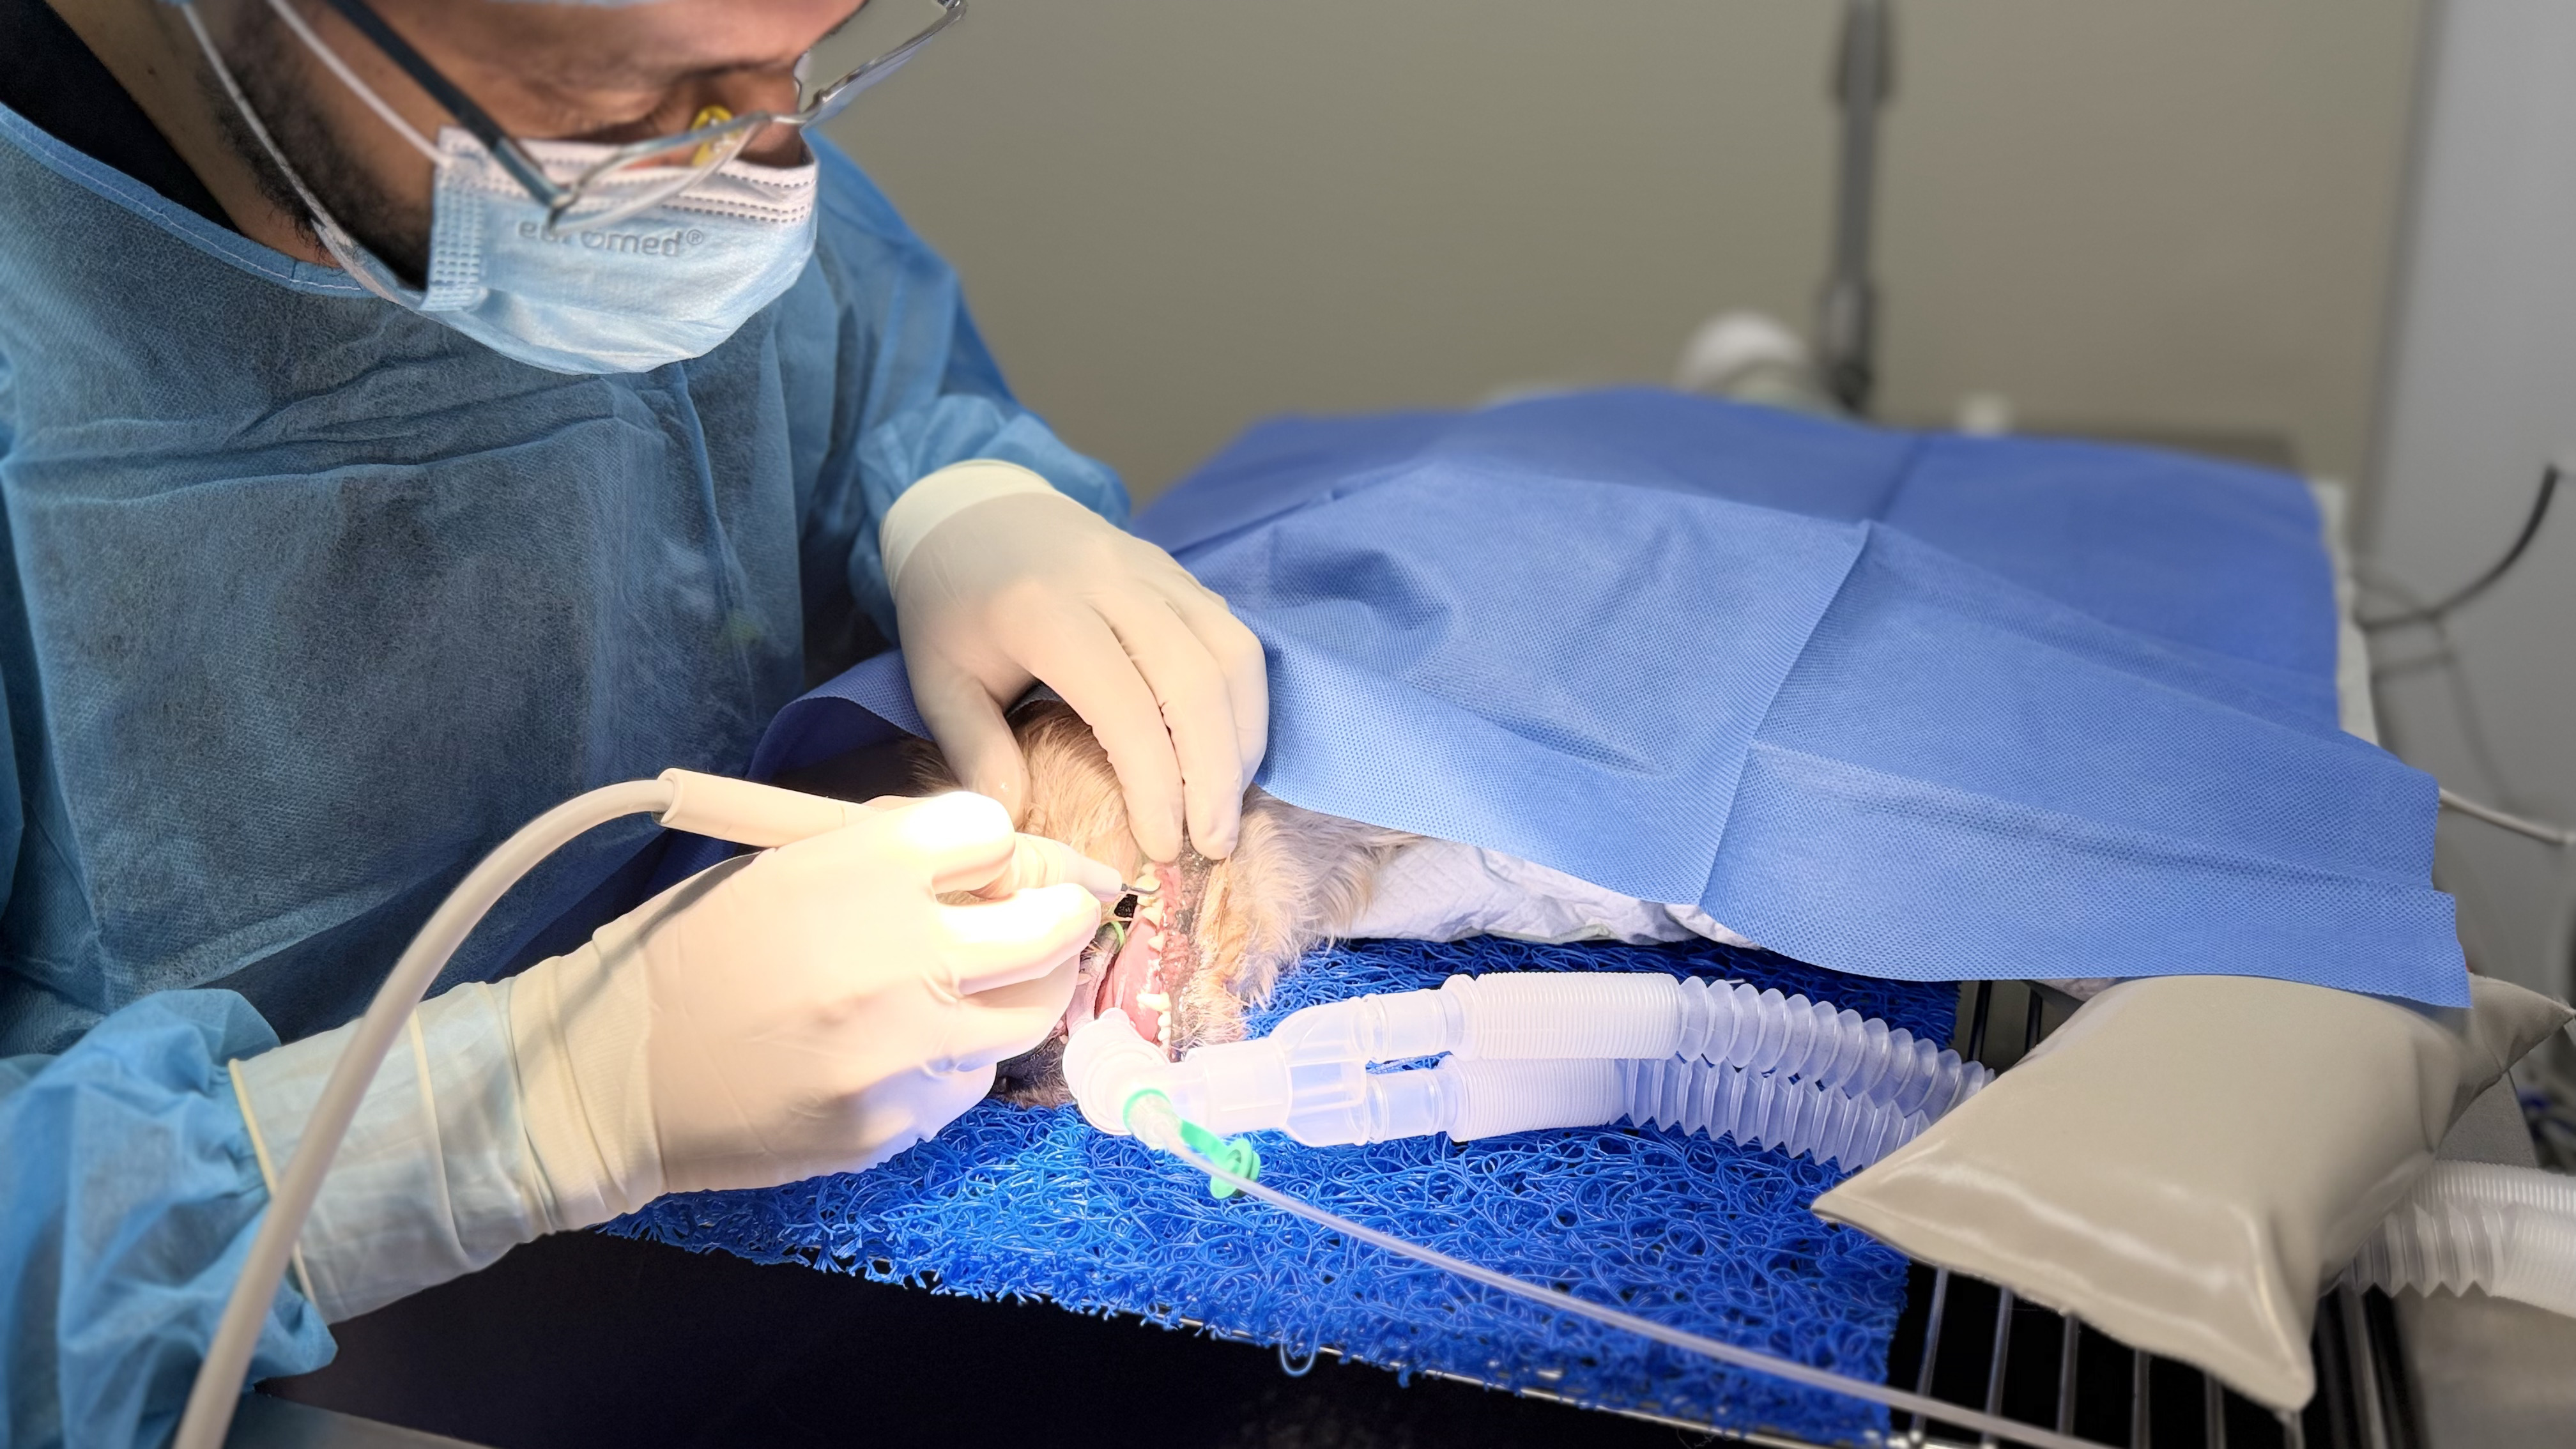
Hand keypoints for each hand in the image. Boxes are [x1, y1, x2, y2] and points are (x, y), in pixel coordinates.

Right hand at [521, 792, 1104, 1202]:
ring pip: (1027, 1015)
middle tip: (1064, 917)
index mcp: (863, 868)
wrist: (612, 1072)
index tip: (993, 862)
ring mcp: (902, 1049)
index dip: (998, 846)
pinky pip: (967, 1081)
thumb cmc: (691, 953)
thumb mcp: (783, 867)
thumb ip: (889, 857)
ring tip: (988, 982)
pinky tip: (907, 1048)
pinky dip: (956, 1058)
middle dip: (1064, 916)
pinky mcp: (895, 1122)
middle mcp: (899, 954)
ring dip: (1020, 993)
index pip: (994, 833)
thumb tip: (992, 856)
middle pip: (1048, 928)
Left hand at [886, 463, 1267, 860]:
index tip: (1161, 846)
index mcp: (1045, 611)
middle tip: (1212, 844)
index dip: (1156, 786)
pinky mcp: (1178, 573)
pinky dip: (1244, 700)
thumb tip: (1016, 825)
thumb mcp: (937, 680)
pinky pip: (1233, 635)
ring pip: (1232, 654)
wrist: (971, 510)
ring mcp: (1155, 571)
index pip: (1128, 708)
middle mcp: (1112, 582)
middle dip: (1216, 775)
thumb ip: (975, 751)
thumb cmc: (950, 603)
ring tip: (1227, 805)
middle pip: (1197, 682)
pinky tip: (1228, 751)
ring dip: (1244, 738)